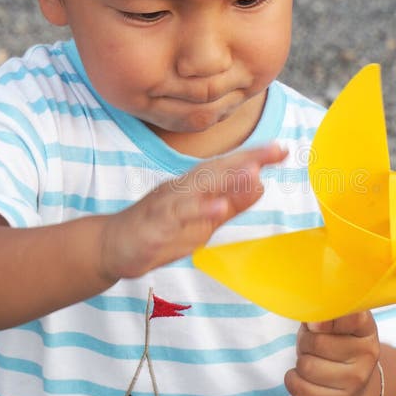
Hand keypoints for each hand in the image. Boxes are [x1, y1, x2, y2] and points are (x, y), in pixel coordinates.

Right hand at [98, 142, 286, 282]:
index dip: (255, 158)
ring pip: (198, 189)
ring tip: (253, 171)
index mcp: (195, 186)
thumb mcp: (201, 218)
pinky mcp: (154, 225)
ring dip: (226, 180)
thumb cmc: (159, 230)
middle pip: (216, 170)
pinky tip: (217, 208)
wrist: (112, 246)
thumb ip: (229, 203)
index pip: (228, 168)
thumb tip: (260, 183)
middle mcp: (182, 188)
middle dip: (246, 160)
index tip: (282, 150)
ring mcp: (167, 205)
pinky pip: (177, 216)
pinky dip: (197, 211)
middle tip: (274, 151)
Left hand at [284, 311, 380, 395]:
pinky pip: (300, 388)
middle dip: (305, 343)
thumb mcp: (332, 325)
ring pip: (306, 366)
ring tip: (310, 361)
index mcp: (366, 329)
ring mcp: (356, 380)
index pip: (352, 317)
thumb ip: (322, 316)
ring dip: (300, 362)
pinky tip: (301, 377)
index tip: (316, 323)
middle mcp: (367, 354)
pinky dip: (292, 380)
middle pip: (317, 343)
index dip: (327, 319)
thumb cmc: (335, 346)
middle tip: (310, 346)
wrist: (352, 384)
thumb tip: (313, 322)